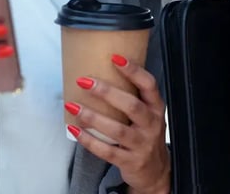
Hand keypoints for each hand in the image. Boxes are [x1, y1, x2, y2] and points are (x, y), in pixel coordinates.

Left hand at [65, 55, 169, 193]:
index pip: (149, 85)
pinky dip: (89, 140)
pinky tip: (74, 129)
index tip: (114, 57)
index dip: (134, 71)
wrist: (156, 172)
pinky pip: (107, 151)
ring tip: (72, 105)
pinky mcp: (130, 162)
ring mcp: (142, 145)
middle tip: (84, 81)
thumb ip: (132, 97)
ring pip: (117, 130)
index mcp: (156, 108)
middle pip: (131, 106)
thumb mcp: (147, 114)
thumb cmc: (145, 134)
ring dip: (93, 117)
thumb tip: (100, 71)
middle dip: (107, 92)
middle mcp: (152, 125)